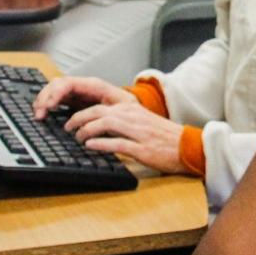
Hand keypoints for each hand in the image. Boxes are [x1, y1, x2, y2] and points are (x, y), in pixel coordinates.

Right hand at [33, 75, 135, 115]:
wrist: (134, 113)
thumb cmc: (130, 111)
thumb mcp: (123, 110)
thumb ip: (109, 111)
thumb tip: (92, 118)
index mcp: (94, 85)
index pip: (69, 83)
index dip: (56, 93)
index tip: (49, 106)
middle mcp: (84, 86)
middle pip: (57, 84)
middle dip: (45, 97)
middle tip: (39, 113)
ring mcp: (78, 93)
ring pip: (54, 90)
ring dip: (44, 100)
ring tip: (38, 114)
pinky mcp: (75, 101)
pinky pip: (56, 98)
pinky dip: (47, 104)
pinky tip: (43, 112)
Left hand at [65, 101, 188, 173]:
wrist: (188, 146)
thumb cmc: (165, 137)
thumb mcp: (142, 123)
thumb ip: (123, 122)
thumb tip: (99, 126)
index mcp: (132, 110)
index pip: (100, 106)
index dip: (81, 113)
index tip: (71, 120)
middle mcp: (133, 117)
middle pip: (98, 112)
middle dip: (78, 119)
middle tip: (67, 128)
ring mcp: (137, 132)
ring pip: (105, 124)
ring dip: (86, 131)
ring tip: (77, 138)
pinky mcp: (142, 148)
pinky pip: (117, 143)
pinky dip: (100, 144)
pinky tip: (90, 147)